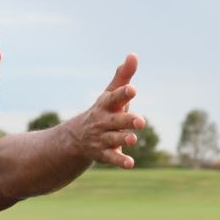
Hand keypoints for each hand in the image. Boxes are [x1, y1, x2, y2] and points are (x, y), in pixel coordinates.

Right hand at [68, 54, 145, 168]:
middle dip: (127, 120)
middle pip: (116, 121)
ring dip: (123, 139)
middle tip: (141, 122)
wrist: (78, 137)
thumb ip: (123, 77)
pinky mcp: (103, 154)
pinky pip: (111, 158)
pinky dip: (120, 161)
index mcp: (106, 105)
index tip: (133, 89)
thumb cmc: (103, 111)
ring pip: (113, 139)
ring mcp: (102, 138)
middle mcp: (103, 121)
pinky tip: (130, 164)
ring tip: (133, 139)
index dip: (123, 93)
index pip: (114, 98)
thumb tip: (133, 55)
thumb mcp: (111, 94)